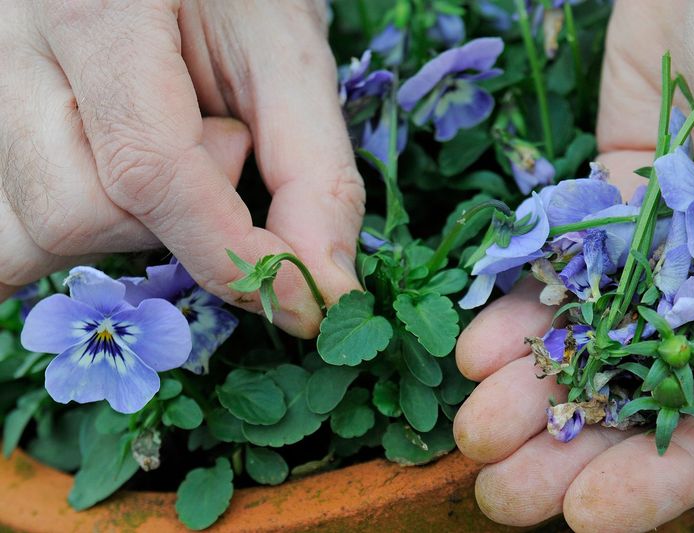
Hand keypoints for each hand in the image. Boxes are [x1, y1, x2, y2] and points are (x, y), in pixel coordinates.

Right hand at [0, 0, 363, 337]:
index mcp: (92, 12)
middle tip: (225, 149)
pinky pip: (7, 229)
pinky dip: (69, 240)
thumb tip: (323, 287)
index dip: (230, 251)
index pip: (146, 169)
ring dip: (121, 229)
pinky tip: (116, 204)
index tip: (298, 293)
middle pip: (72, 212)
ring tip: (166, 155)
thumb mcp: (290, 57)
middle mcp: (9, 50)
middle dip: (172, 223)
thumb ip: (313, 173)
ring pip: (27, 233)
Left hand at [454, 1, 693, 529]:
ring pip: (584, 345)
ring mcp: (652, 258)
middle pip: (638, 400)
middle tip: (502, 497)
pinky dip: (515, 314)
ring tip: (472, 430)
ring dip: (527, 392)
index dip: (660, 477)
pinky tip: (474, 351)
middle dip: (568, 449)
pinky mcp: (600, 217)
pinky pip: (553, 276)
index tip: (589, 516)